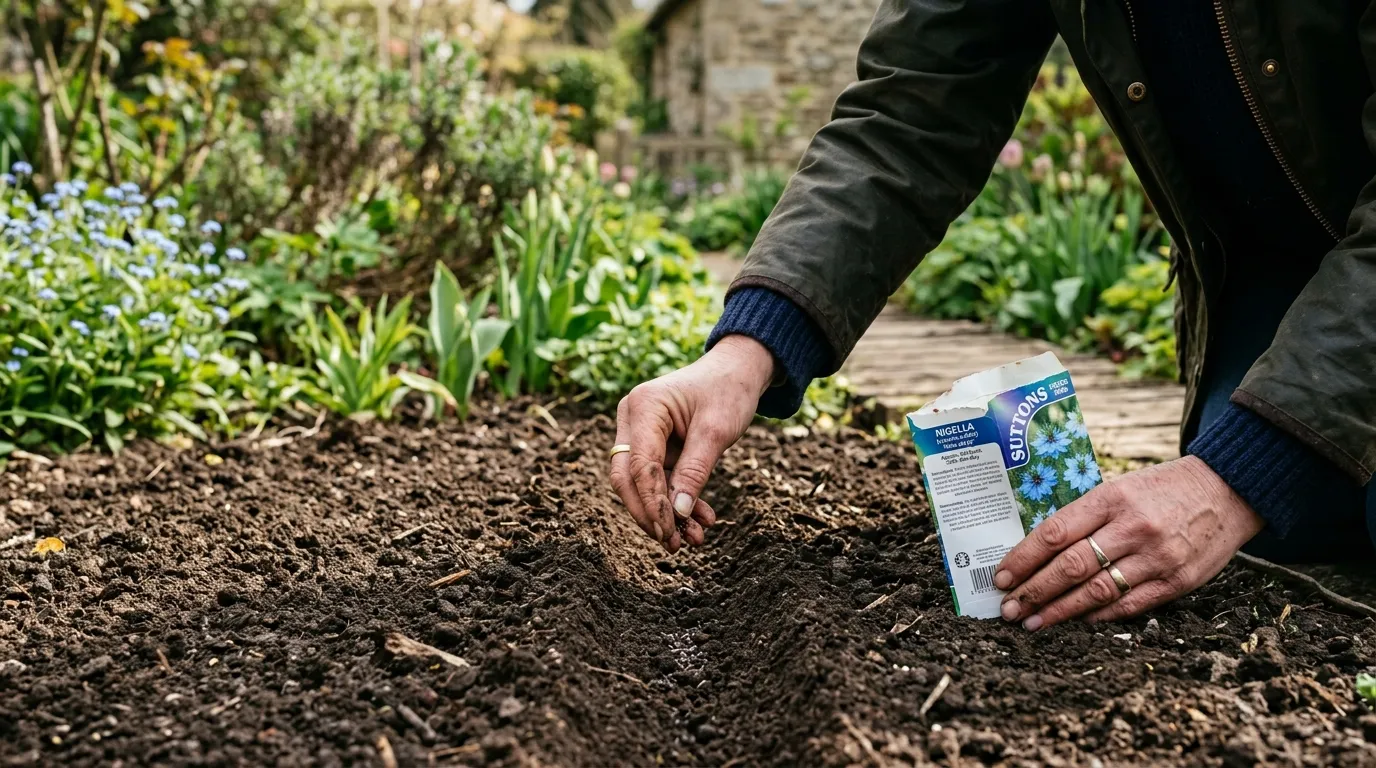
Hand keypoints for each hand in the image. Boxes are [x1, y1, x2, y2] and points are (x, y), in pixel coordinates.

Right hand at [610, 335, 775, 552]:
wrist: (738, 371)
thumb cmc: (728, 391)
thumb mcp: (717, 431)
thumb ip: (695, 472)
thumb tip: (679, 514)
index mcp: (644, 406)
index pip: (639, 465)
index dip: (652, 503)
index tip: (669, 533)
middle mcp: (632, 418)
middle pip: (627, 477)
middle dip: (649, 514)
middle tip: (672, 544)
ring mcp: (639, 431)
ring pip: (640, 483)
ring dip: (665, 512)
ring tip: (695, 538)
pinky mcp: (652, 444)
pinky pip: (657, 479)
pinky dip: (676, 499)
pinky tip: (700, 518)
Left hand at [993, 456, 1263, 629]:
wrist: (1227, 489)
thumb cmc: (1161, 489)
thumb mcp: (1119, 488)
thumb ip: (1084, 516)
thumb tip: (1037, 550)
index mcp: (1111, 498)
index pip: (1055, 533)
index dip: (1023, 559)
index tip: (1001, 577)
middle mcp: (1132, 527)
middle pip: (1071, 566)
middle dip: (1034, 591)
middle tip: (1008, 609)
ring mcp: (1157, 556)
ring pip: (1096, 591)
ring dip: (1059, 611)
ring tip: (1033, 622)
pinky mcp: (1178, 580)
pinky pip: (1130, 605)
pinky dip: (1098, 616)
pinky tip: (1075, 622)